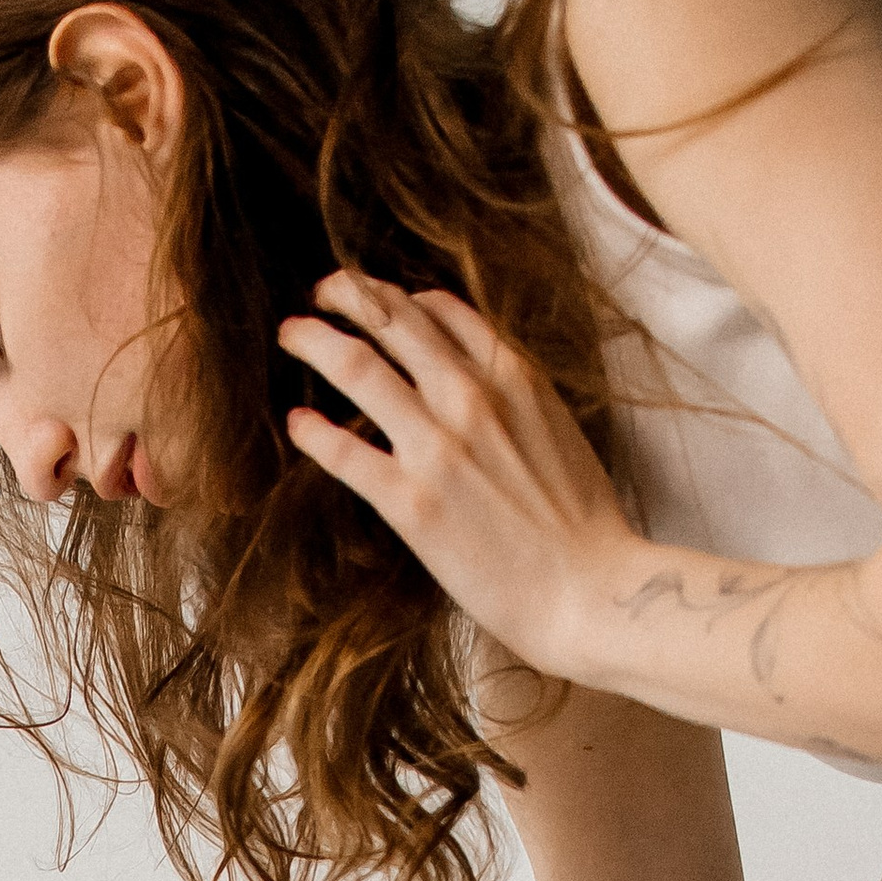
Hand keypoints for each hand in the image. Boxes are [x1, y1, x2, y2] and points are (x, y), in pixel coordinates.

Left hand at [276, 271, 638, 682]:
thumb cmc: (583, 526)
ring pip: (360, 369)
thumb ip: (517, 399)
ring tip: (293, 334)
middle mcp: (472, 397)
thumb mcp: (559, 432)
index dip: (400, 298)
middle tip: (324, 291)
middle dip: (351, 295)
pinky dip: (314, 432)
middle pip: (394, 321)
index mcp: (514, 376)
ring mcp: (438, 447)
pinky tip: (297, 423)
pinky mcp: (411, 503)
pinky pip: (346, 453)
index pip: (443, 311)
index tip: (378, 300)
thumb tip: (483, 386)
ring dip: (317, 342)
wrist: (589, 589)